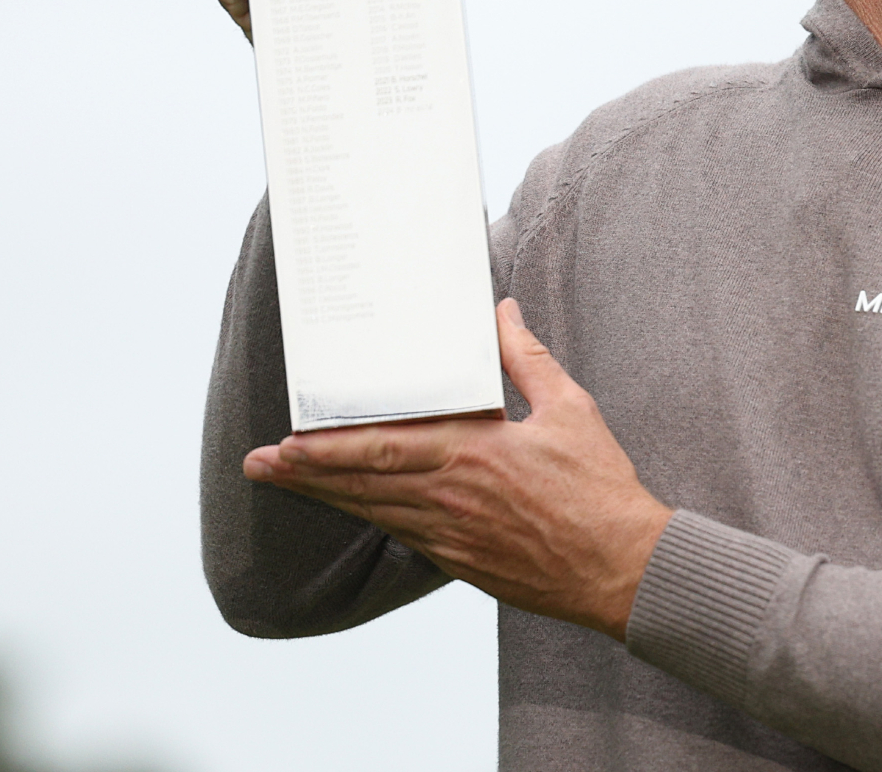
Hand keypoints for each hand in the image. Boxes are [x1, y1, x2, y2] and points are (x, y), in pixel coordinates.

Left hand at [241, 299, 673, 639]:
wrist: (622, 568)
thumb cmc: (600, 489)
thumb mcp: (570, 409)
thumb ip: (527, 359)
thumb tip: (502, 313)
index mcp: (475, 454)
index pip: (382, 449)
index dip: (328, 447)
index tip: (287, 440)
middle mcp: (452, 497)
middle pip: (362, 484)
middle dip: (305, 474)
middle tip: (259, 464)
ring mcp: (452, 537)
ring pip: (374, 513)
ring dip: (325, 498)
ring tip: (283, 483)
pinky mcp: (461, 563)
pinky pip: (403, 536)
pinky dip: (370, 519)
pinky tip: (352, 509)